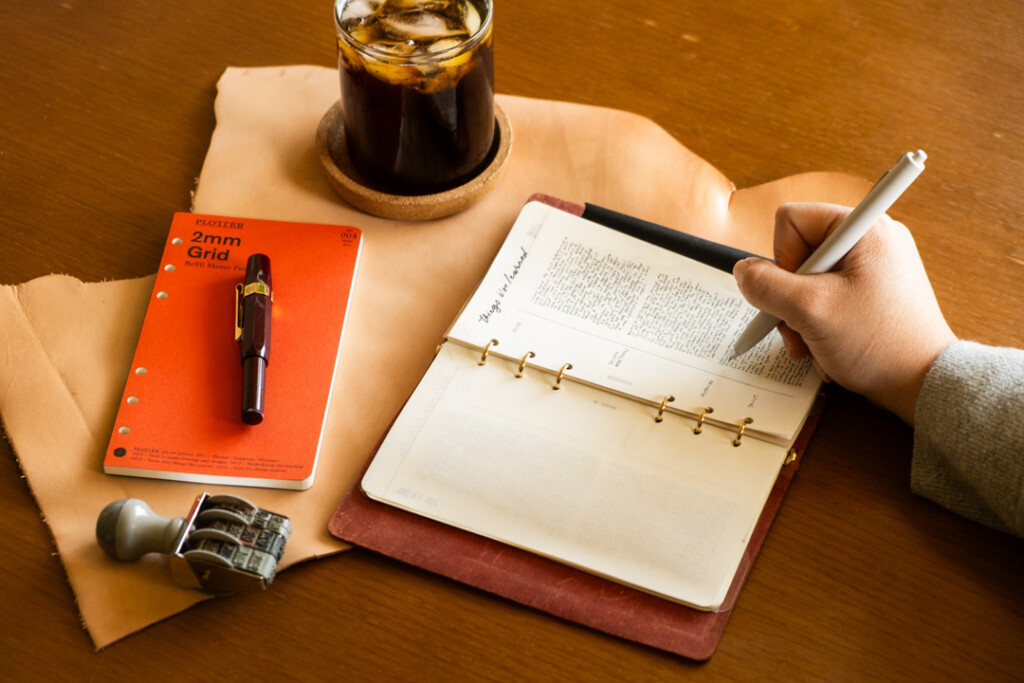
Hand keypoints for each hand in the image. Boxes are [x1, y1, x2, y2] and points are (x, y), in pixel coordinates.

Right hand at [733, 202, 956, 424]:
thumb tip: (743, 271)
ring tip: (813, 345)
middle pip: (797, 253)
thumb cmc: (879, 344)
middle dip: (789, 297)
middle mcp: (870, 239)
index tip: (800, 293)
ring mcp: (873, 266)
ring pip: (807, 280)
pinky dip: (818, 324)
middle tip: (801, 328)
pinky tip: (827, 347)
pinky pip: (826, 296)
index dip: (782, 258)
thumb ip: (766, 285)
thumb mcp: (809, 310)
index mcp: (862, 228)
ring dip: (800, 317)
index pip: (791, 220)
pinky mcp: (872, 291)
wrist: (922, 384)